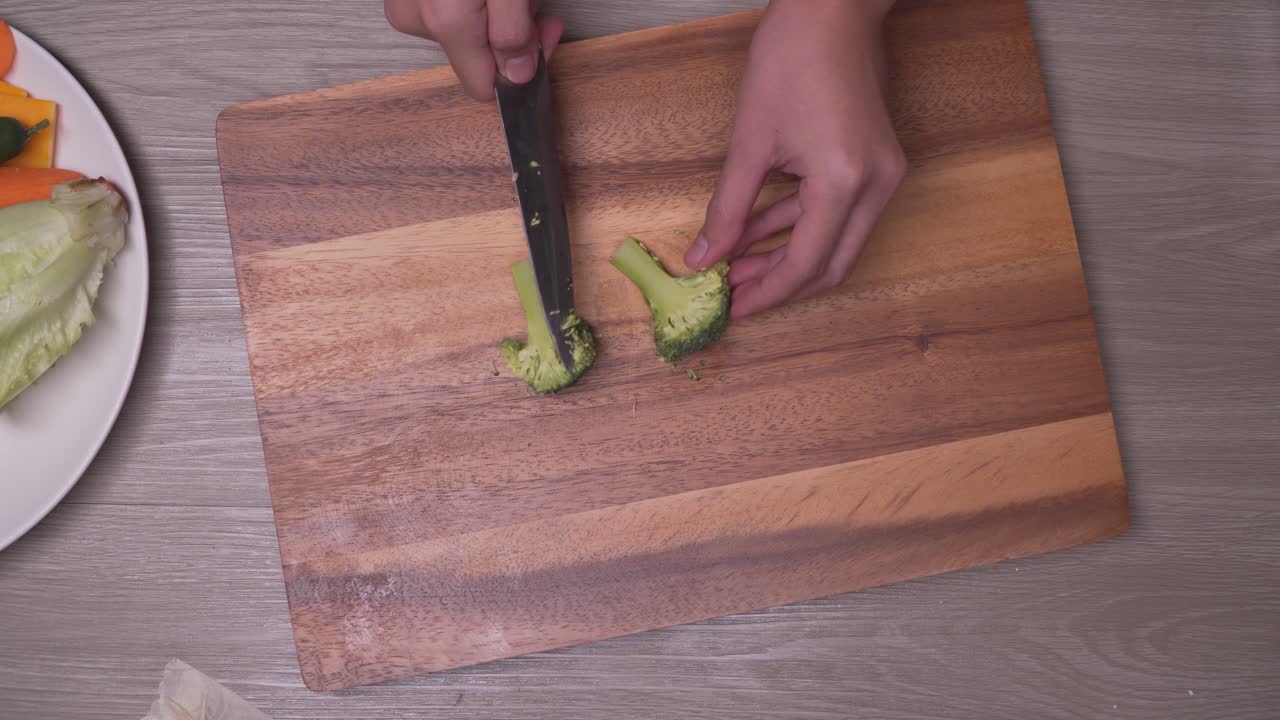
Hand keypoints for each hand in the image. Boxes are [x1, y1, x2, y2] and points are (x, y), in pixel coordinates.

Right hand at [385, 0, 564, 99]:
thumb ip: (513, 32)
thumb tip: (517, 75)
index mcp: (447, 24)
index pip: (485, 86)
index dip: (522, 66)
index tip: (544, 36)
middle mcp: (419, 18)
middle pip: (478, 56)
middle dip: (513, 34)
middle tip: (530, 4)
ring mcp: (410, 2)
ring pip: (466, 30)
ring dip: (497, 14)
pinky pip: (448, 10)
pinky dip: (476, 2)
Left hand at [685, 0, 905, 317]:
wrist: (832, 8)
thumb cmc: (791, 58)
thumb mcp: (750, 141)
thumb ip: (727, 209)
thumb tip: (703, 258)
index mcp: (845, 182)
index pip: (805, 263)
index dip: (766, 292)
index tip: (732, 308)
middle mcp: (876, 186)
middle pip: (828, 264)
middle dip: (778, 283)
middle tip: (732, 293)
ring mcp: (882, 175)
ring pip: (834, 242)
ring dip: (785, 254)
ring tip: (735, 264)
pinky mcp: (876, 163)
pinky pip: (838, 213)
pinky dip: (798, 225)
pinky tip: (756, 232)